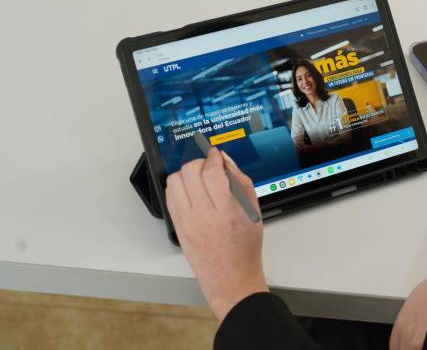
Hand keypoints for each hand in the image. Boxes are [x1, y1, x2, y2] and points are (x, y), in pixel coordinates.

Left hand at [165, 147, 268, 320]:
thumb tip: (225, 160)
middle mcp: (204, 215)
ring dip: (186, 173)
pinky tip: (189, 190)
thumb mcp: (253, 210)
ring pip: (175, 181)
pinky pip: (169, 196)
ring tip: (197, 178)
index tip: (215, 154)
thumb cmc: (245, 246)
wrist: (231, 276)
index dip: (213, 157)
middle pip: (191, 172)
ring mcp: (187, 222)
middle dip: (200, 162)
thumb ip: (240, 181)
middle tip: (208, 165)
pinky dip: (178, 187)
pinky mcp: (178, 227)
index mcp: (227, 210)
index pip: (212, 172)